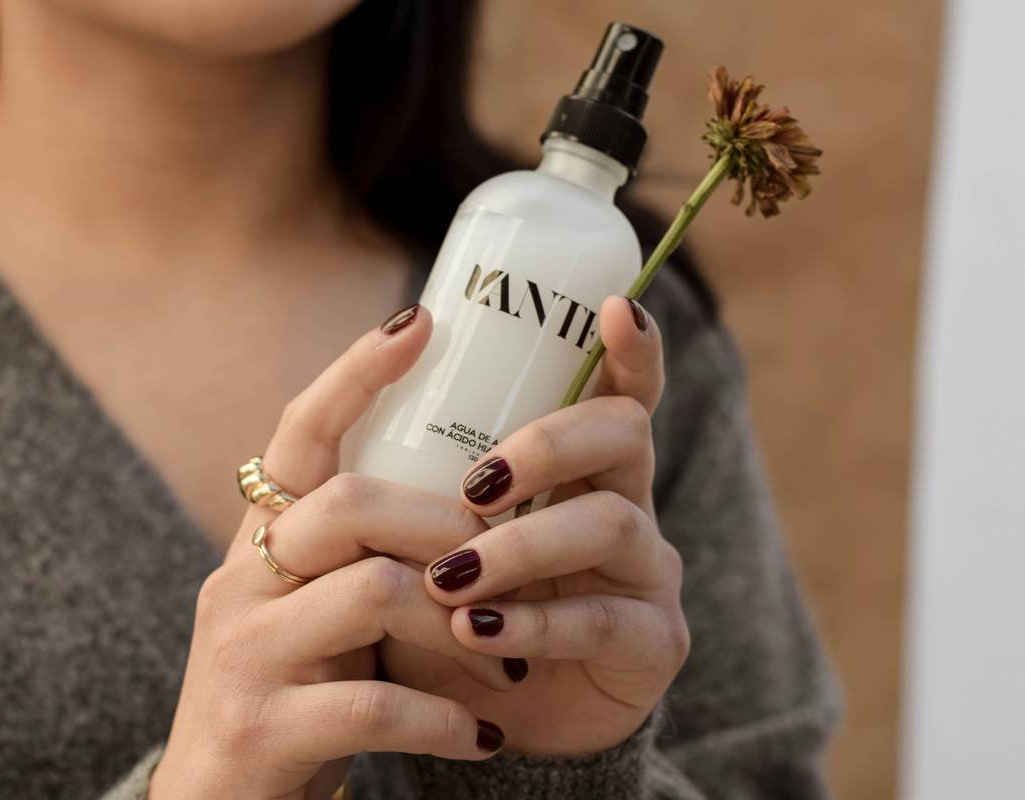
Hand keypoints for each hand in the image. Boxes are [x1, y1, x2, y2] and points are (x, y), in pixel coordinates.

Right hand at [151, 306, 515, 798]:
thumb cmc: (297, 692)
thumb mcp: (321, 607)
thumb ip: (369, 552)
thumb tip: (473, 497)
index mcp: (262, 542)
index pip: (301, 434)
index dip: (357, 374)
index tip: (420, 319)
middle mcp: (241, 582)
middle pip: (350, 503)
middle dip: (447, 520)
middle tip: (506, 554)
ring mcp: (244, 654)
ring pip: (373, 593)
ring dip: (463, 621)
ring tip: (511, 655)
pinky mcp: (264, 728)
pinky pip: (376, 702)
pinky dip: (446, 716)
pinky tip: (482, 734)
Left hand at [383, 296, 690, 755]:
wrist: (476, 718)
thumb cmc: (445, 606)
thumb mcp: (421, 533)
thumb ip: (409, 470)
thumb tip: (372, 375)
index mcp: (580, 469)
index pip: (617, 391)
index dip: (629, 347)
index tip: (615, 306)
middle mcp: (625, 503)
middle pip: (624, 434)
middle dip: (550, 443)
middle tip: (475, 482)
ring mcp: (647, 572)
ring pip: (611, 523)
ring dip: (524, 544)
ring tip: (451, 577)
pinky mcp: (653, 642)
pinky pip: (602, 620)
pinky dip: (533, 623)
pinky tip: (478, 634)